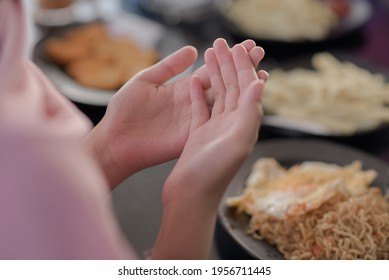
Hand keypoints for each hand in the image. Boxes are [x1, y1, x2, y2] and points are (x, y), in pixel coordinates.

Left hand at [86, 39, 266, 187]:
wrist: (116, 141)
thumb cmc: (124, 111)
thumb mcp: (145, 81)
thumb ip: (169, 66)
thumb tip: (193, 50)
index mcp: (182, 90)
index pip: (211, 71)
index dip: (227, 59)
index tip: (246, 45)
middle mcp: (192, 103)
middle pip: (222, 84)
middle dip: (240, 67)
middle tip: (259, 51)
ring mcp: (195, 120)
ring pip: (224, 101)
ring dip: (242, 87)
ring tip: (261, 71)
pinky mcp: (193, 135)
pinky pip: (215, 121)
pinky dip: (231, 110)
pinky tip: (246, 98)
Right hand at [152, 39, 265, 258]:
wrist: (190, 197)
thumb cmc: (212, 174)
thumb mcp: (236, 142)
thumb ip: (250, 113)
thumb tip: (260, 83)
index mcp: (245, 125)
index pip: (246, 88)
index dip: (243, 66)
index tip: (238, 46)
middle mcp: (232, 125)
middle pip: (232, 88)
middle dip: (228, 64)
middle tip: (220, 42)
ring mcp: (214, 130)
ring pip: (216, 95)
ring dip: (213, 74)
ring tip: (207, 53)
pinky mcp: (198, 135)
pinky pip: (200, 109)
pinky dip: (197, 93)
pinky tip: (193, 81)